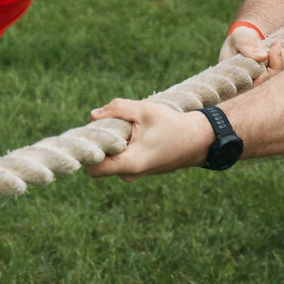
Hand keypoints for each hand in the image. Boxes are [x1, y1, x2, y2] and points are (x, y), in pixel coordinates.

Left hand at [84, 99, 213, 177]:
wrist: (197, 141)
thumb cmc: (172, 125)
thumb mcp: (144, 110)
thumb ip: (117, 109)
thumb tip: (93, 115)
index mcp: (130, 163)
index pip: (94, 167)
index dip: (86, 152)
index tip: (90, 134)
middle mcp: (129, 173)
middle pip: (99, 161)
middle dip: (100, 142)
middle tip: (111, 123)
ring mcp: (133, 174)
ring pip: (109, 159)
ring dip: (112, 142)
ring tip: (129, 127)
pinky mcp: (136, 169)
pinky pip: (118, 158)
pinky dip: (120, 145)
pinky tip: (133, 133)